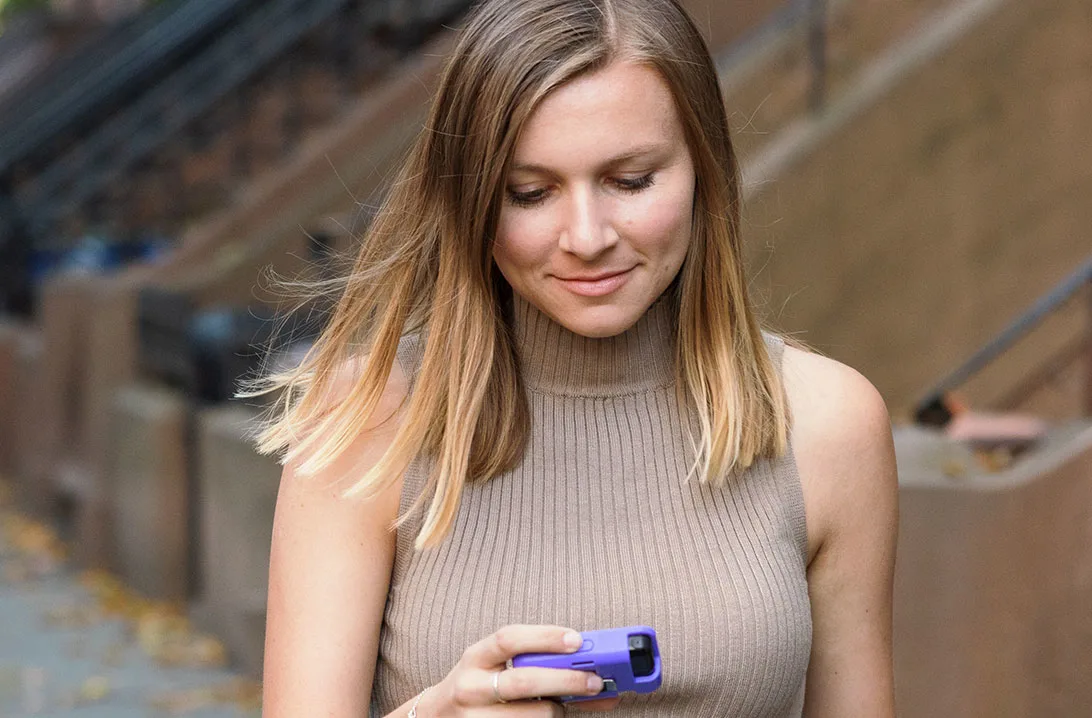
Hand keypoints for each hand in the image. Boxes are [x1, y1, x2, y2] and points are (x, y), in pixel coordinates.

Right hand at [423, 625, 620, 714]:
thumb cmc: (476, 686)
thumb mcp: (489, 665)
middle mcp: (471, 687)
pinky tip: (551, 717)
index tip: (575, 639)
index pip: (508, 639)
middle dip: (565, 680)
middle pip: (524, 681)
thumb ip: (528, 659)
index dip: (544, 637)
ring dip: (557, 710)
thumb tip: (584, 661)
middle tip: (594, 682)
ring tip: (562, 706)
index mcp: (475, 657)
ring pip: (532, 715)